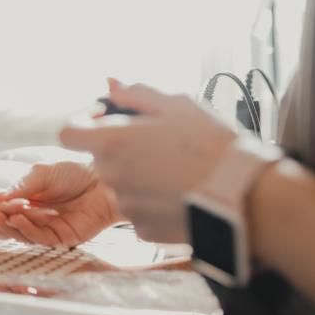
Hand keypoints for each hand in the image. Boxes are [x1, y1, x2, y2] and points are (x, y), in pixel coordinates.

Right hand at [0, 160, 123, 246]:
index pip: (0, 209)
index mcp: (25, 200)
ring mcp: (46, 229)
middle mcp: (33, 216)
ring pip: (19, 233)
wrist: (105, 180)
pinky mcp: (61, 239)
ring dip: (4, 226)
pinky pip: (39, 238)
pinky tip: (18, 217)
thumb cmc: (74, 172)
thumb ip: (19, 186)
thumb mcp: (40, 173)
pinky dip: (26, 228)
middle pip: (5, 225)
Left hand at [59, 78, 236, 242]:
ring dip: (138, 177)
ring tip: (176, 172)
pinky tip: (180, 195)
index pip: (67, 133)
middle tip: (158, 146)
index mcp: (112, 141)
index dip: (83, 125)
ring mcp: (125, 206)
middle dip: (121, 150)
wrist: (246, 197)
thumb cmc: (212, 145)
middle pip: (100, 158)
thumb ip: (135, 93)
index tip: (106, 122)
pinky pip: (138, 210)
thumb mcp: (176, 105)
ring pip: (121, 185)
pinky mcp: (142, 230)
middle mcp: (111, 176)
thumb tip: (110, 84)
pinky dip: (153, 202)